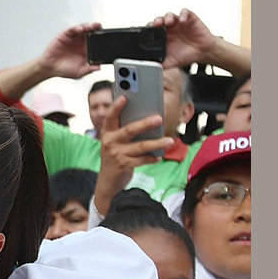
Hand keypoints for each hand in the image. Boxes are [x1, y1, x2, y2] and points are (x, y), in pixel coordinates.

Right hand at [37, 22, 102, 78]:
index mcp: (86, 50)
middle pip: (91, 32)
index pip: (95, 41)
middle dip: (96, 28)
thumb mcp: (79, 73)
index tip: (105, 36)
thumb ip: (88, 70)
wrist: (49, 68)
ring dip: (88, 26)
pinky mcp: (65, 35)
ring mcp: (73, 38)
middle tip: (99, 27)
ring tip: (91, 26)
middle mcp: (80, 42)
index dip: (100, 37)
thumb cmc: (64, 70)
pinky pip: (72, 29)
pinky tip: (79, 29)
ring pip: (83, 28)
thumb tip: (98, 68)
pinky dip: (77, 27)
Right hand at [93, 96, 174, 214]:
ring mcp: (116, 154)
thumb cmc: (116, 155)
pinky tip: (159, 156)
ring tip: (170, 140)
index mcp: (107, 132)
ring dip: (157, 143)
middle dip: (145, 124)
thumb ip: (126, 129)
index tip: (124, 97)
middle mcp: (110, 142)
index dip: (116, 107)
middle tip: (159, 118)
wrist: (108, 180)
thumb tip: (150, 118)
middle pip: (130, 130)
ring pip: (140, 146)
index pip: (110, 117)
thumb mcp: (116, 141)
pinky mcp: (124, 165)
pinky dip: (152, 158)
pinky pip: (142, 160)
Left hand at [152, 9, 219, 69]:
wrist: (202, 53)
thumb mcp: (170, 62)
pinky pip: (185, 12)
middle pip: (160, 20)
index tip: (146, 32)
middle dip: (157, 21)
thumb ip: (159, 64)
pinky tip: (182, 20)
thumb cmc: (186, 56)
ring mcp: (179, 23)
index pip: (153, 29)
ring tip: (168, 22)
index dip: (149, 29)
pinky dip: (183, 14)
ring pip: (170, 15)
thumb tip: (148, 68)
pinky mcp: (190, 19)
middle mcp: (170, 28)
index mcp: (163, 37)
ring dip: (167, 17)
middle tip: (155, 25)